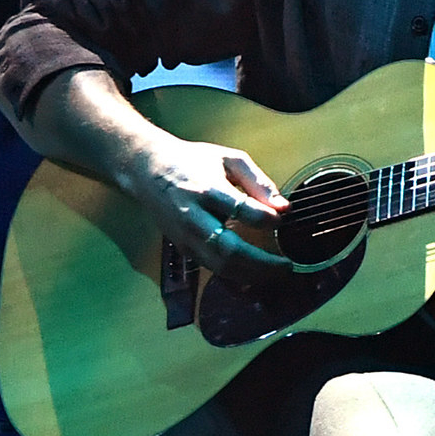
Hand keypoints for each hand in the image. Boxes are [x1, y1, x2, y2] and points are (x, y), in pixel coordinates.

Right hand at [128, 132, 287, 276]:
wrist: (147, 170)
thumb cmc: (192, 162)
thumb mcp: (228, 160)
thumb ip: (258, 182)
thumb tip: (283, 207)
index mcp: (206, 190)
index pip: (241, 210)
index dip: (266, 219)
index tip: (283, 219)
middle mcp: (193, 217)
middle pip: (229, 249)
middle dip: (262, 263)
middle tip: (287, 265)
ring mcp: (185, 237)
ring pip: (220, 265)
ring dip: (252, 275)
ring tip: (276, 273)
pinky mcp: (183, 248)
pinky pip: (212, 268)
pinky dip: (236, 275)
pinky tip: (255, 274)